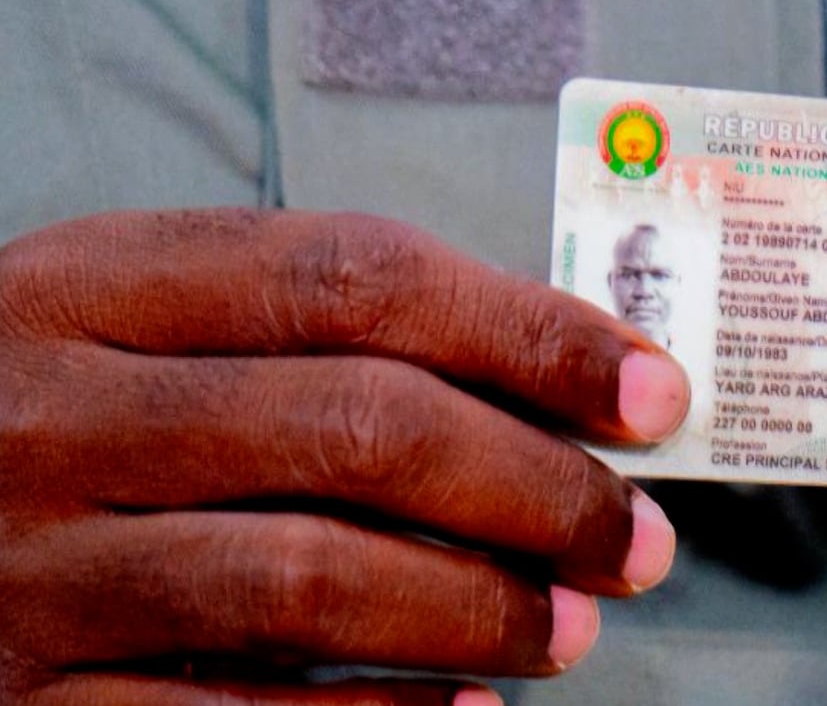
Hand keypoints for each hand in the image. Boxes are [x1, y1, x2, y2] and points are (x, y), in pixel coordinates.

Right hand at [0, 209, 688, 703]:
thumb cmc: (54, 411)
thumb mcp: (140, 325)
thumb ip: (315, 334)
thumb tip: (558, 384)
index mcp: (94, 285)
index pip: (357, 278)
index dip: (532, 333)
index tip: (649, 393)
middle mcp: (55, 414)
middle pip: (357, 427)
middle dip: (539, 487)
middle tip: (639, 540)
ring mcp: (30, 565)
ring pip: (306, 579)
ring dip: (478, 609)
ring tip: (575, 629)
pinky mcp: (24, 702)